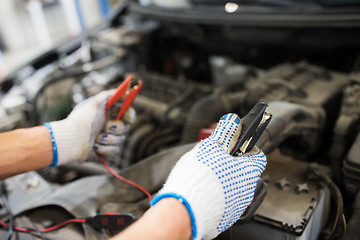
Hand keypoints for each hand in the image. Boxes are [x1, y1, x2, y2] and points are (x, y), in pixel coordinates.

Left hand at [45, 90, 133, 164]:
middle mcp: (109, 126)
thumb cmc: (82, 121)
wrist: (71, 141)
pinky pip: (115, 150)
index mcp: (108, 114)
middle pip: (126, 128)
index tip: (128, 118)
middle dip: (116, 128)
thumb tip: (123, 91)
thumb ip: (110, 95)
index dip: (130, 115)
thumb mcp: (95, 102)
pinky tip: (94, 147)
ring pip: (121, 140)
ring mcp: (109, 139)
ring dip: (108, 139)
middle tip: (106, 127)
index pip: (127, 113)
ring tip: (96, 138)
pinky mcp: (106, 151)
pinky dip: (105, 148)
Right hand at [151, 113, 266, 239]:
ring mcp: (236, 208)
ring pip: (232, 188)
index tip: (234, 145)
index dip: (246, 149)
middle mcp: (246, 192)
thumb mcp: (210, 147)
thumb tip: (234, 122)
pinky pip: (222, 204)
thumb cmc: (198, 179)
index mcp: (248, 172)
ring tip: (203, 178)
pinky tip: (200, 193)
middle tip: (212, 161)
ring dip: (221, 182)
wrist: (183, 211)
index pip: (258, 156)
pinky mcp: (224, 220)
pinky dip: (214, 197)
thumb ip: (225, 134)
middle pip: (243, 173)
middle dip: (229, 165)